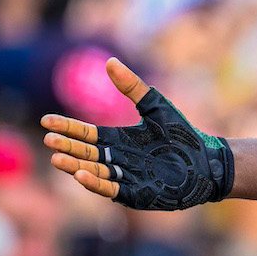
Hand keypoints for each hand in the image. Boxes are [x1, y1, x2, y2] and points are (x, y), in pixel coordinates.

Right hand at [40, 58, 233, 209]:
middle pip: (86, 153)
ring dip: (75, 166)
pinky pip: (112, 190)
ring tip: (57, 159)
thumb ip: (133, 87)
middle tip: (49, 140)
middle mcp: (118, 160)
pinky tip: (81, 176)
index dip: (67, 127)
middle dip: (67, 147)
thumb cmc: (184, 135)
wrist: (209, 161)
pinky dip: (96, 184)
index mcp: (119, 140)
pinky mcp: (137, 194)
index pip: (86, 134)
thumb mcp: (156, 107)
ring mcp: (126, 178)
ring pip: (94, 172)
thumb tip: (109, 61)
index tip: (47, 121)